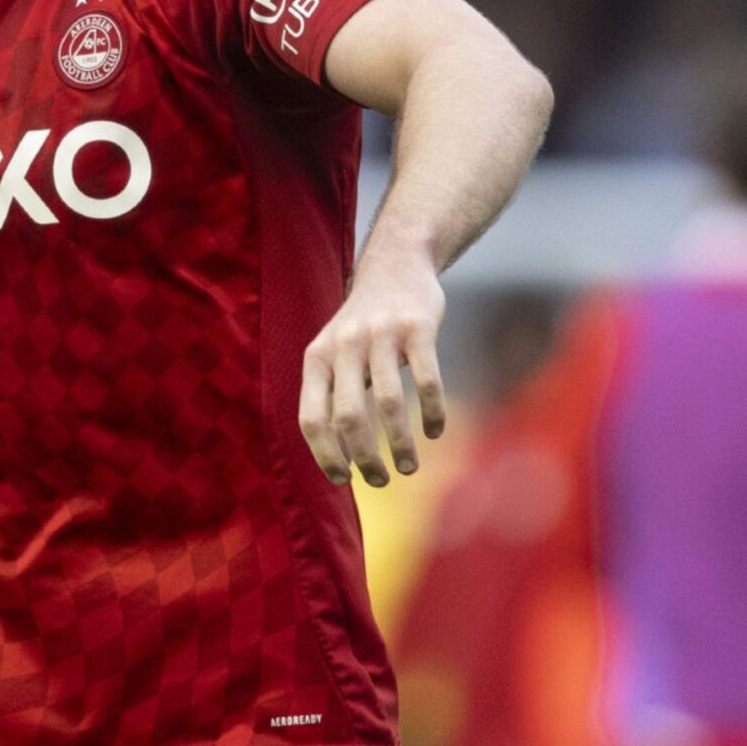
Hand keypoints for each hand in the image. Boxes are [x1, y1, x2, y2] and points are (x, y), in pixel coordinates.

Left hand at [299, 246, 447, 487]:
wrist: (396, 265)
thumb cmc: (363, 325)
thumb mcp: (333, 352)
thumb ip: (330, 395)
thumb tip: (339, 459)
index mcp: (317, 358)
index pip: (311, 418)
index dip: (325, 455)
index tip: (344, 479)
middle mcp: (344, 345)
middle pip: (348, 417)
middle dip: (364, 458)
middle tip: (380, 480)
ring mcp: (381, 334)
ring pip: (388, 403)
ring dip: (400, 444)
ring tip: (408, 467)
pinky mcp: (418, 327)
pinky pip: (427, 380)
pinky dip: (433, 413)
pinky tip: (435, 431)